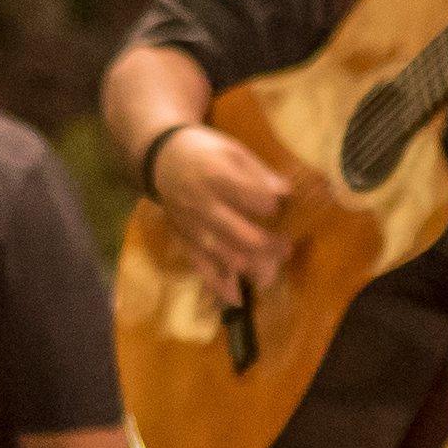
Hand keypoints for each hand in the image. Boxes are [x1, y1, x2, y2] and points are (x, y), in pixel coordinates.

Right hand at [146, 120, 298, 298]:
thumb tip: (286, 192)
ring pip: (223, 254)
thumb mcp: (231, 149)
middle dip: (267, 244)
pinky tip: (237, 299)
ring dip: (250, 266)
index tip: (283, 206)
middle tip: (286, 246)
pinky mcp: (184, 239)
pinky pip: (200, 266)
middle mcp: (202, 204)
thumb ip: (257, 172)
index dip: (270, 204)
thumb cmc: (203, 151)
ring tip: (271, 272)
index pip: (248, 196)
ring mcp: (192, 225)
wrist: (161, 159)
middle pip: (239, 232)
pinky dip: (218, 285)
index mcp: (215, 175)